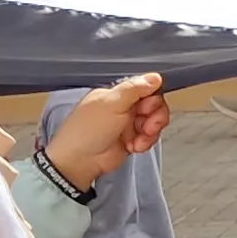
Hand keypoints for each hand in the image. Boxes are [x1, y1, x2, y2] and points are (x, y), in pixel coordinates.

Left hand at [40, 75, 168, 190]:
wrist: (81, 161)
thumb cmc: (87, 131)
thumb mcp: (112, 104)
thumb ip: (135, 88)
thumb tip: (154, 77)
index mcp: (116, 94)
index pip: (145, 88)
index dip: (152, 97)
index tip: (148, 106)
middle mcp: (123, 107)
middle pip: (153, 105)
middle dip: (155, 116)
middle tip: (147, 125)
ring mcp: (128, 124)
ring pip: (154, 122)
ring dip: (150, 132)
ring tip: (139, 139)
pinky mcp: (132, 139)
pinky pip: (150, 137)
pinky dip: (145, 142)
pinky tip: (133, 146)